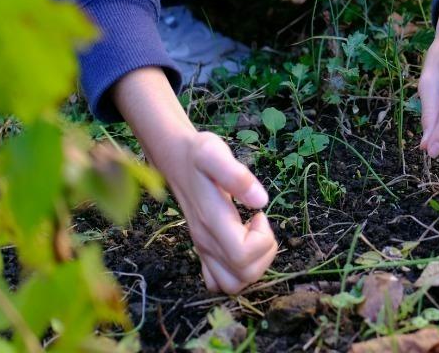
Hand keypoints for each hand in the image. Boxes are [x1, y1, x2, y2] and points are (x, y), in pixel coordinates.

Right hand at [163, 131, 278, 292]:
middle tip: (259, 224)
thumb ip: (237, 176)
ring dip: (253, 265)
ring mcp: (203, 249)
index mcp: (212, 222)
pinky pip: (219, 281)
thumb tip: (261, 202)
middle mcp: (206, 242)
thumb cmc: (197, 155)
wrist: (174, 159)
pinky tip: (240, 244)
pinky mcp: (203, 250)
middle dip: (264, 253)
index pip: (243, 256)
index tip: (259, 214)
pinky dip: (236, 271)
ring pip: (233, 284)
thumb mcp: (214, 153)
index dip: (262, 239)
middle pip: (243, 276)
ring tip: (253, 235)